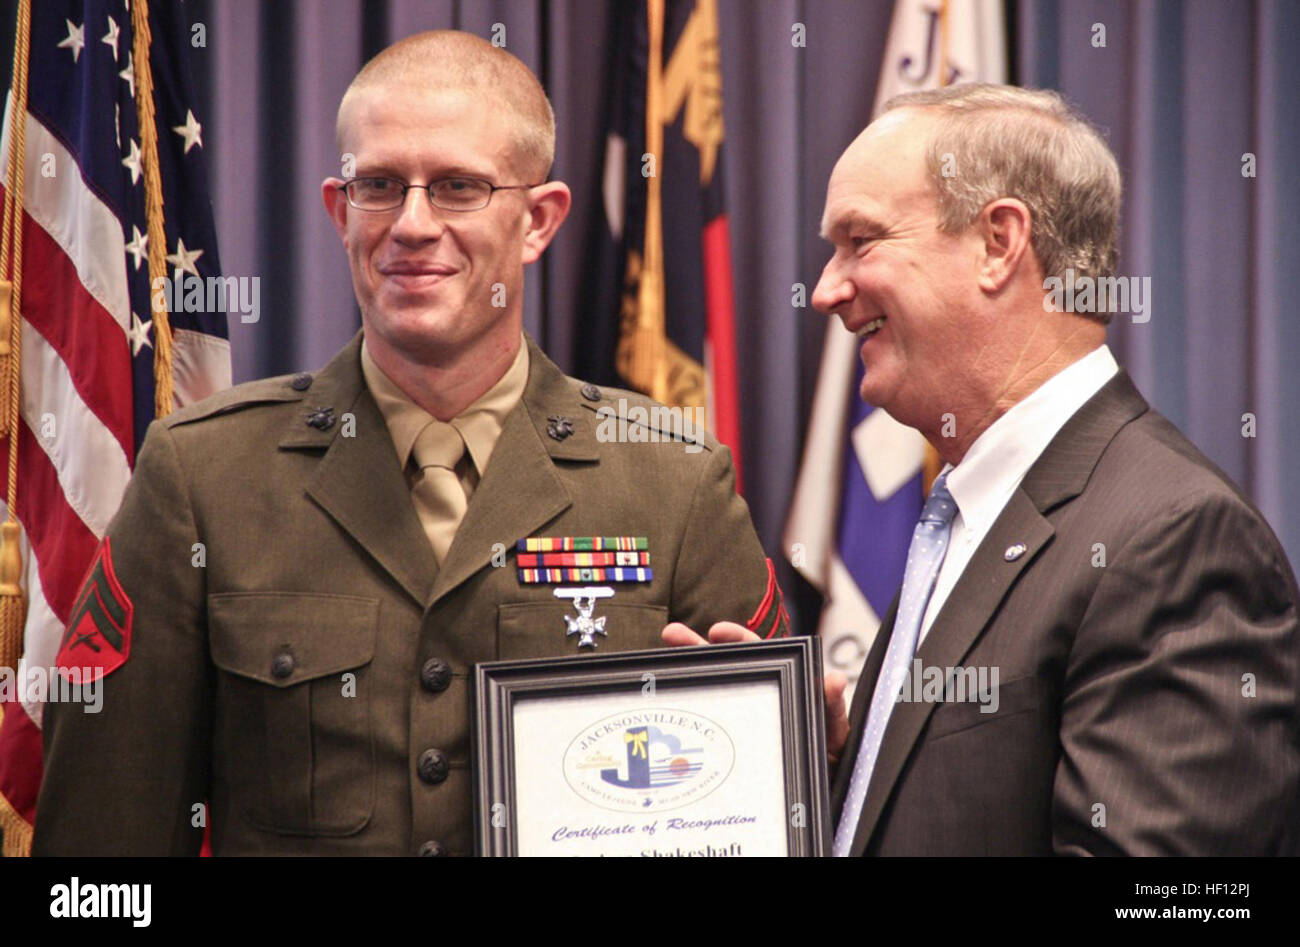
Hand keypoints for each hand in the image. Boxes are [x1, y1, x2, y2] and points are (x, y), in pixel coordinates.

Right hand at [664, 623, 851, 768]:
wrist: (817, 795)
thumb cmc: (829, 757)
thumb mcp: (833, 731)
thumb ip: (831, 706)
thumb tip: (832, 679)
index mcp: (781, 685)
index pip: (758, 653)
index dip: (737, 638)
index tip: (716, 630)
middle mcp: (756, 697)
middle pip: (723, 666)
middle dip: (695, 647)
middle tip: (671, 633)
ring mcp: (741, 718)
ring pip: (710, 693)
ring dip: (685, 679)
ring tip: (658, 668)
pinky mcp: (730, 743)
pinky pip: (706, 729)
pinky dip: (686, 720)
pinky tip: (667, 714)